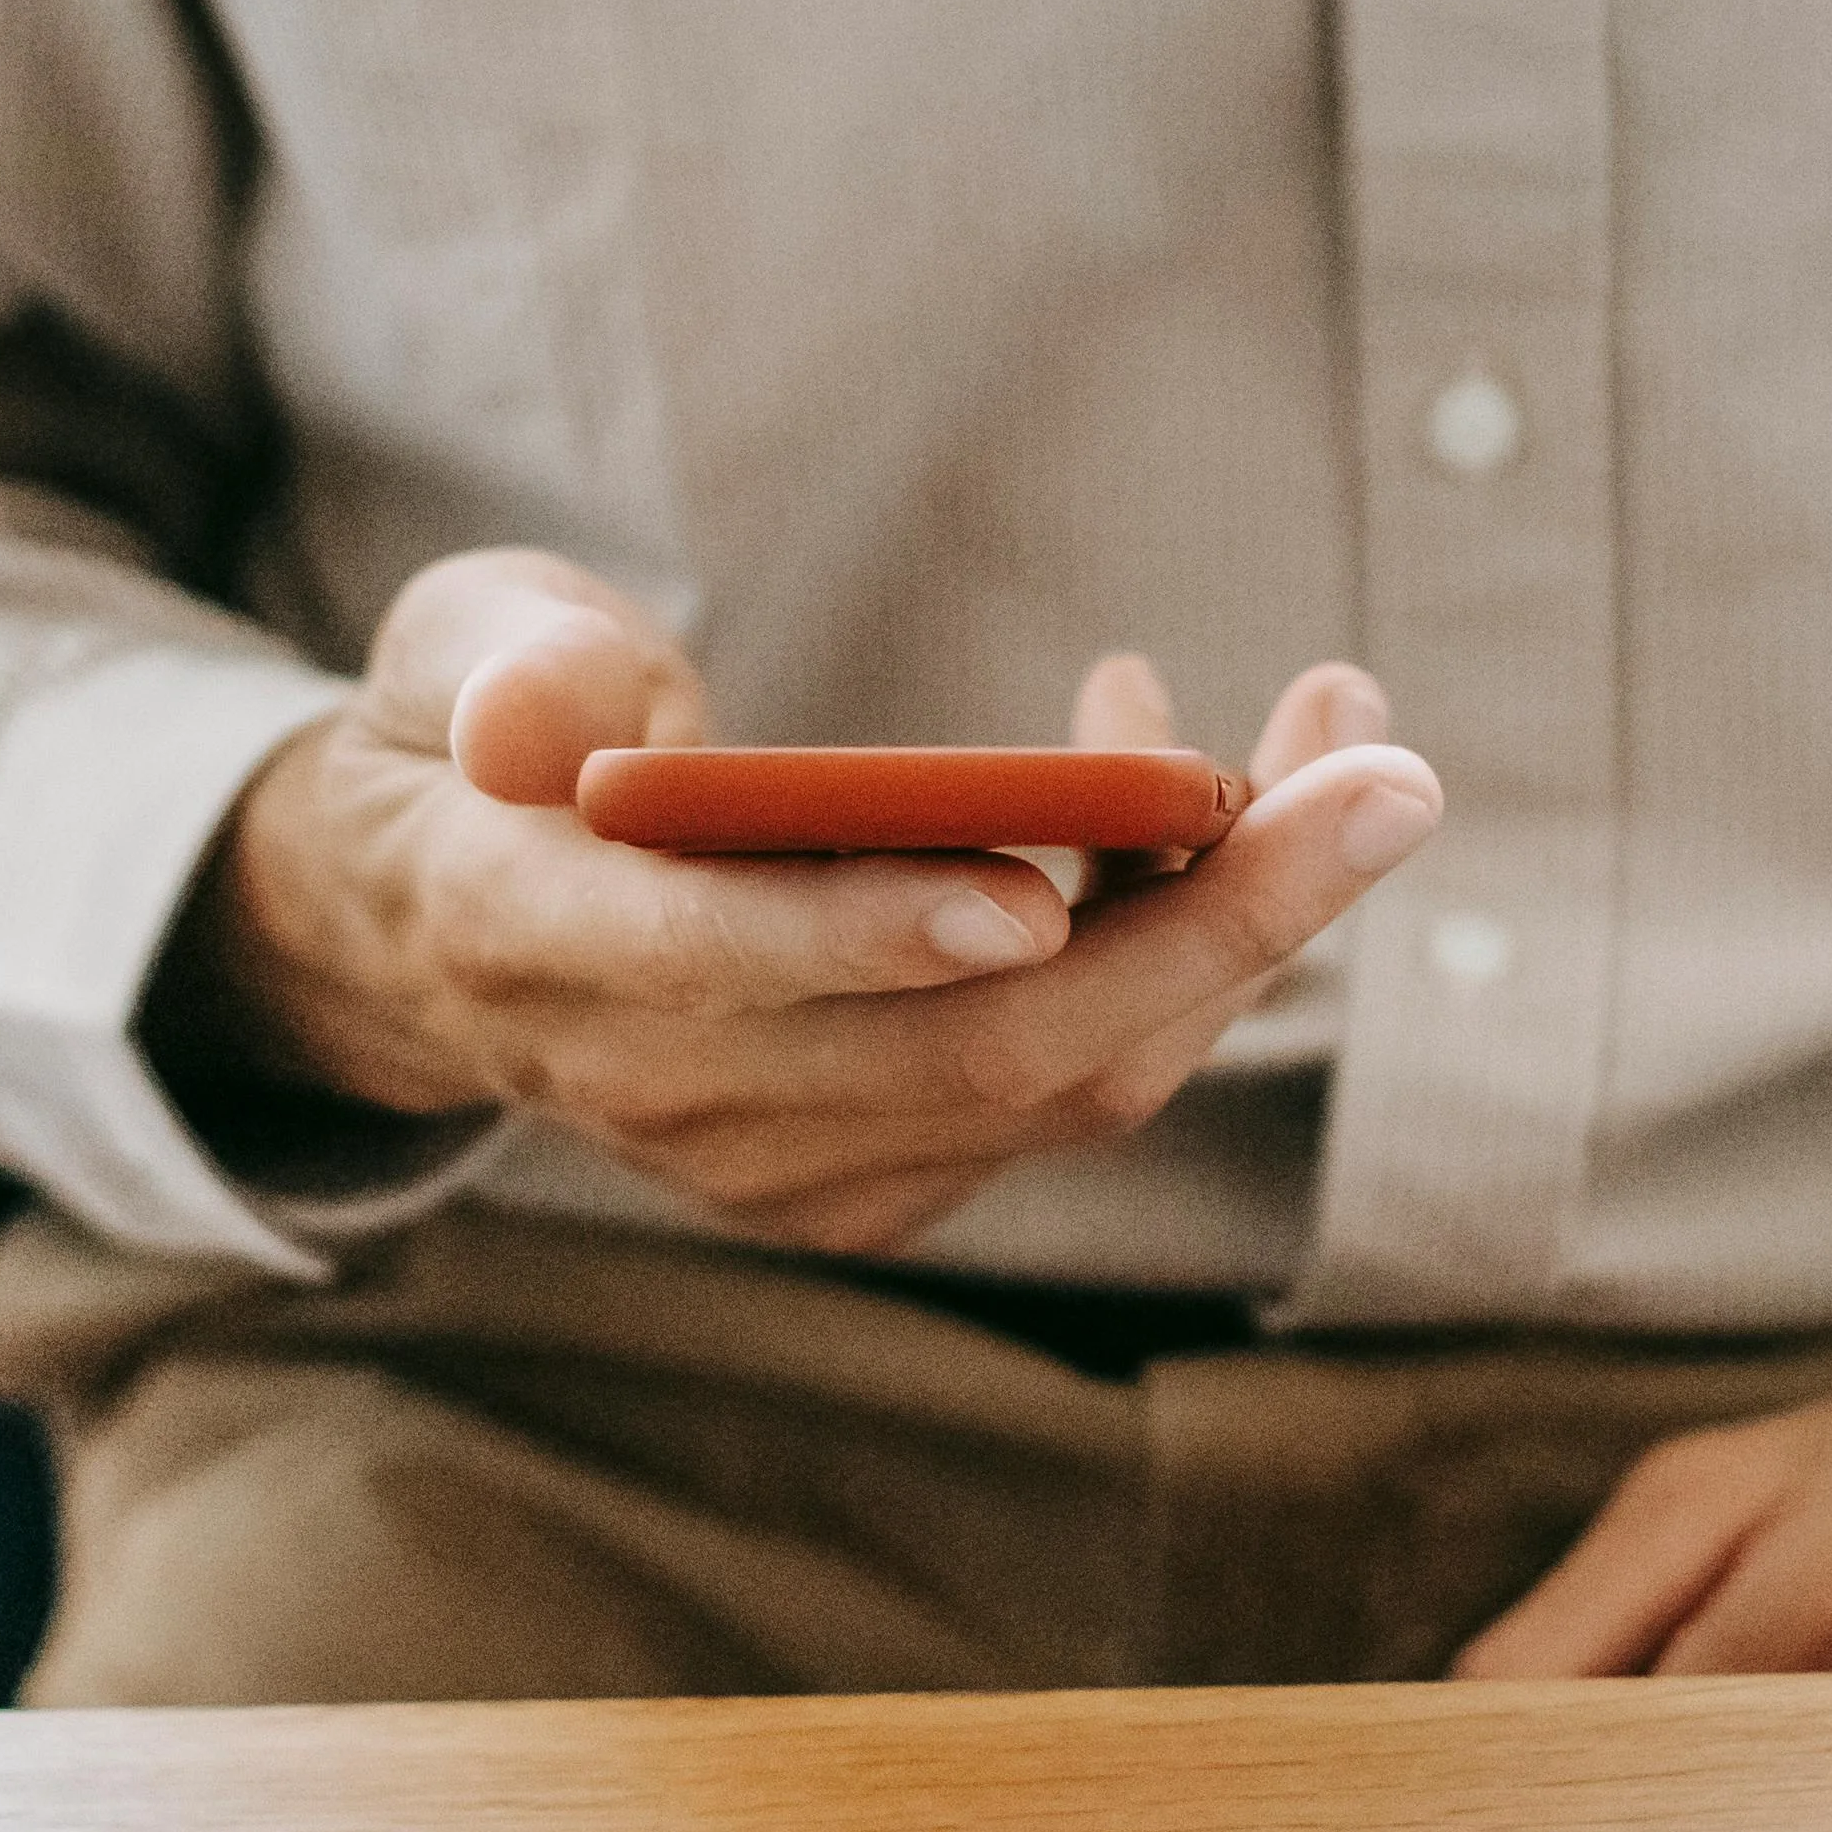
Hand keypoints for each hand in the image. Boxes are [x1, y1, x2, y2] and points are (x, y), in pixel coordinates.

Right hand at [156, 548, 1439, 1256]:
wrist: (441, 929)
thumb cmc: (479, 737)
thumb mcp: (454, 653)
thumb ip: (508, 671)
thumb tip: (544, 722)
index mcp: (533, 942)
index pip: (717, 966)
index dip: (872, 934)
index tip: (1036, 889)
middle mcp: (663, 1091)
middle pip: (977, 1049)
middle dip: (1211, 919)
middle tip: (1390, 771)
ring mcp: (778, 1164)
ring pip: (1063, 1076)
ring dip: (1239, 909)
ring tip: (1337, 722)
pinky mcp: (872, 1179)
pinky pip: (1070, 1083)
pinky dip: (1177, 944)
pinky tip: (1206, 798)